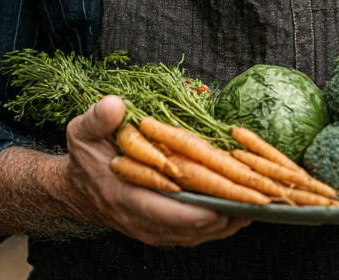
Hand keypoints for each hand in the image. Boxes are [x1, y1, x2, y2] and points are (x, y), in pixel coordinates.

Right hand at [50, 95, 252, 245]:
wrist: (77, 190)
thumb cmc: (85, 159)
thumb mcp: (82, 133)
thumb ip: (97, 119)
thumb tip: (115, 105)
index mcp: (128, 200)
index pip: (173, 214)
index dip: (205, 209)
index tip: (233, 197)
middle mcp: (146, 222)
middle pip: (197, 228)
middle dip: (230, 213)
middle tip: (261, 197)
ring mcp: (157, 230)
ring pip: (203, 234)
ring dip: (231, 219)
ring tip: (260, 201)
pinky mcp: (166, 230)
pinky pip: (200, 233)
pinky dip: (222, 220)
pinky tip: (242, 204)